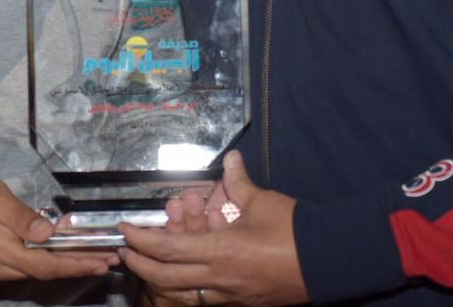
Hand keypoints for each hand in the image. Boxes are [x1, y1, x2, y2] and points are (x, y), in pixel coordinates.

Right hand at [0, 173, 114, 288]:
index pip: (43, 264)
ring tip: (86, 252)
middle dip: (74, 264)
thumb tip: (48, 233)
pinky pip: (14, 272)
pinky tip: (51, 251)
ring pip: (29, 273)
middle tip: (105, 257)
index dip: (75, 265)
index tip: (100, 261)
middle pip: (41, 272)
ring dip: (58, 264)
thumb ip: (21, 216)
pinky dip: (36, 263)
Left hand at [119, 152, 307, 305]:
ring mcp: (229, 295)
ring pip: (181, 295)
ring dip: (160, 281)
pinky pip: (204, 300)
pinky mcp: (241, 302)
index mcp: (219, 252)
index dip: (141, 239)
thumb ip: (239, 182)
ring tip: (148, 268)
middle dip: (140, 265)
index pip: (167, 248)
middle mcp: (218, 279)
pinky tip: (184, 280)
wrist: (327, 262)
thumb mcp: (262, 202)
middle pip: (164, 279)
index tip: (125, 230)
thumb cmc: (294, 232)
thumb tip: (230, 160)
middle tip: (125, 252)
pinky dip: (186, 290)